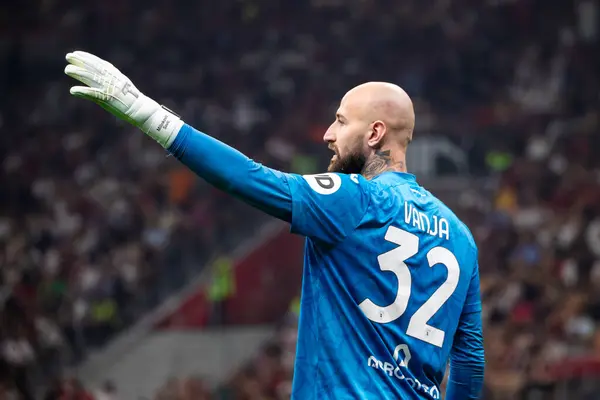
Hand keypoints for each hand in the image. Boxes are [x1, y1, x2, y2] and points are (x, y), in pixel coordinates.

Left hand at [64, 50, 182, 146]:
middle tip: (68, 56)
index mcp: (117, 76)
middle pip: (94, 68)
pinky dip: (83, 92)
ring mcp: (110, 88)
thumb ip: (112, 81)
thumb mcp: (123, 87)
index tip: (77, 53)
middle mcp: (113, 80)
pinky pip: (93, 94)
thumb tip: (101, 79)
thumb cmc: (132, 101)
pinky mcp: (108, 99)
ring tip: (67, 70)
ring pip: (92, 78)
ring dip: (78, 73)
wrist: (142, 111)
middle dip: (81, 61)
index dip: (88, 57)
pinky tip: (73, 90)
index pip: (100, 63)